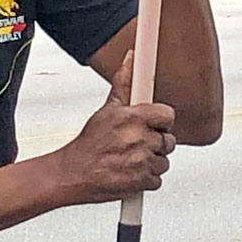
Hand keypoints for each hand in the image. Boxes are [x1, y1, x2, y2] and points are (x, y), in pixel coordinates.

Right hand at [51, 52, 175, 204]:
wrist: (73, 174)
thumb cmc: (89, 144)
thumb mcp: (107, 109)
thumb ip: (124, 83)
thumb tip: (130, 59)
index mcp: (132, 118)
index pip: (168, 115)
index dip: (161, 121)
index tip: (153, 125)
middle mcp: (139, 139)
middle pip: (169, 141)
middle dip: (155, 144)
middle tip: (137, 144)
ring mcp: (141, 162)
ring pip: (164, 162)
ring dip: (151, 162)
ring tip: (132, 159)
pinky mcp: (141, 182)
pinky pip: (157, 180)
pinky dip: (146, 179)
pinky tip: (131, 172)